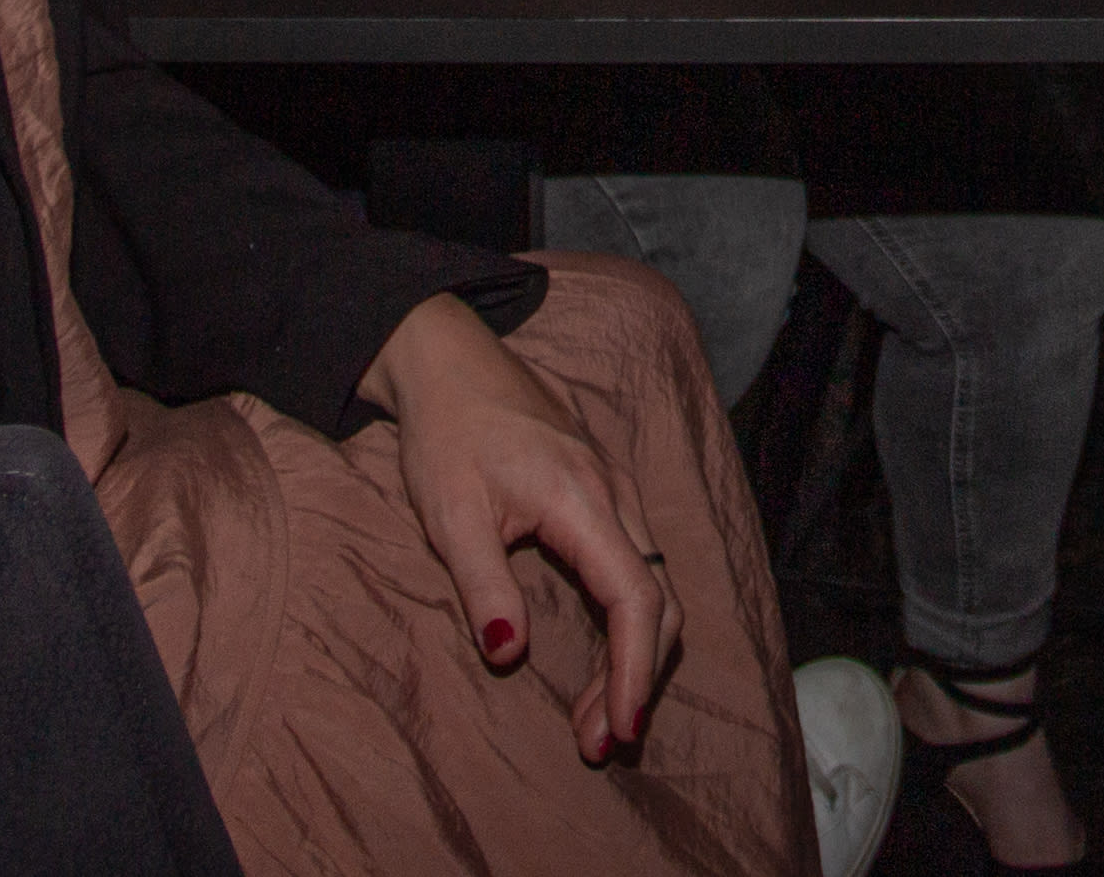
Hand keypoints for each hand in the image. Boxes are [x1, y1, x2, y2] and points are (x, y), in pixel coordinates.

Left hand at [360, 293, 677, 762]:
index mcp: (581, 499)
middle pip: (657, 598)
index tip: (621, 727)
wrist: (448, 361)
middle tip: (600, 742)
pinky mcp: (603, 493)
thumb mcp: (450, 516)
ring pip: (652, 584)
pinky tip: (602, 655)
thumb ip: (484, 585)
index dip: (634, 668)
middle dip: (637, 676)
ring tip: (596, 717)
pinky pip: (636, 565)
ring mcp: (614, 490)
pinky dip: (627, 621)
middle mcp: (614, 494)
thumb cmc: (446, 434)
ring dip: (634, 654)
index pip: (633, 595)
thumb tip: (510, 653)